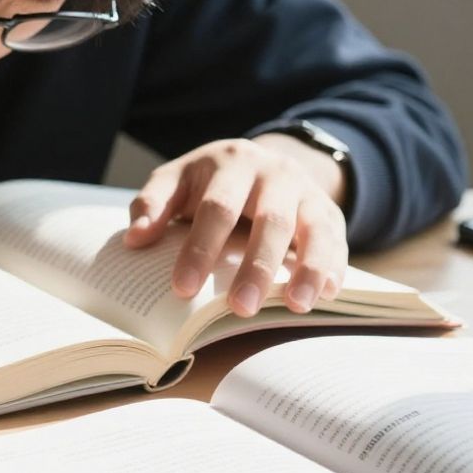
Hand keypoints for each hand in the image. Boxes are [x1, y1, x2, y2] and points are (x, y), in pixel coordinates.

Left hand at [122, 136, 348, 315]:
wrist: (259, 162)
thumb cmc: (207, 182)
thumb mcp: (175, 182)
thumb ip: (153, 204)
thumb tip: (134, 238)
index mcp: (231, 163)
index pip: (216, 208)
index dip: (200, 249)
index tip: (182, 288)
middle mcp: (275, 173)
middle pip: (270, 220)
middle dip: (256, 267)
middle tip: (240, 309)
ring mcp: (306, 192)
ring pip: (313, 229)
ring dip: (307, 269)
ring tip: (296, 306)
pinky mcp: (329, 212)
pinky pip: (338, 239)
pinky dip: (335, 267)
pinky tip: (327, 295)